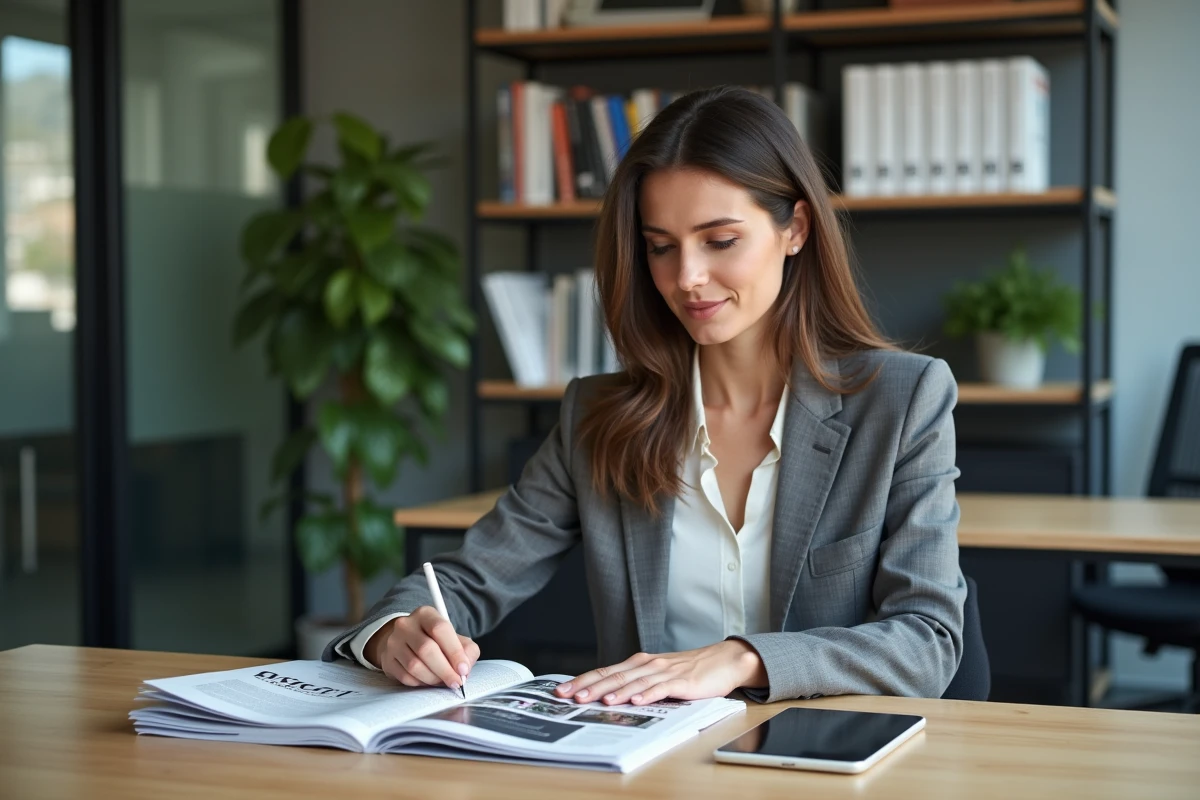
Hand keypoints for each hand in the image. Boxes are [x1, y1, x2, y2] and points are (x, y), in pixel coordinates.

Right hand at [366, 606, 480, 689]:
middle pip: (426, 649)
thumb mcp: (455, 638)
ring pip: (415, 666)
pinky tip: (428, 680)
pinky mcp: (387, 660)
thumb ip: (467, 650)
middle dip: (445, 670)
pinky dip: (421, 683)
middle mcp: (406, 625)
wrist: (406, 642)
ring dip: (433, 679)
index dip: (454, 651)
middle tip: (456, 682)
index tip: (463, 669)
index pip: (440, 629)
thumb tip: (464, 668)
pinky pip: (405, 677)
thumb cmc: (435, 641)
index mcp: (425, 614)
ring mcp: (393, 642)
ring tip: (442, 681)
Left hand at [554, 640, 766, 706]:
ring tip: (598, 701)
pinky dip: (647, 694)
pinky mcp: (682, 682)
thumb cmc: (689, 671)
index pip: (605, 671)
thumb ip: (635, 682)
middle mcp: (648, 665)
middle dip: (590, 686)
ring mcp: (665, 672)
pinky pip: (662, 689)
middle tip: (570, 696)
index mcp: (640, 664)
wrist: (722, 661)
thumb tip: (606, 695)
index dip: (583, 680)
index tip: (562, 690)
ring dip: (614, 692)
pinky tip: (636, 701)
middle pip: (614, 676)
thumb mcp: (657, 675)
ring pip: (634, 682)